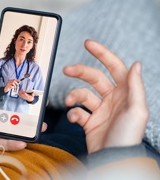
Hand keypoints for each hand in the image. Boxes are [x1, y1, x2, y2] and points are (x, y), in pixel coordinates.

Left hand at [0, 72, 46, 156]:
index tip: (16, 70)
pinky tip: (22, 142)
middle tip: (34, 99)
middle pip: (4, 102)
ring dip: (21, 124)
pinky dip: (12, 142)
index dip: (0, 74)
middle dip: (19, 100)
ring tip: (36, 123)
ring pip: (8, 123)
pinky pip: (2, 141)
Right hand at [64, 39, 148, 153]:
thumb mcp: (136, 109)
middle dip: (80, 71)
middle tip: (66, 69)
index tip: (88, 43)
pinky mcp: (89, 122)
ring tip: (69, 102)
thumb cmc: (128, 135)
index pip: (114, 67)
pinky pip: (77, 112)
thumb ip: (135, 86)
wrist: (113, 158)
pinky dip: (73, 114)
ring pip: (82, 94)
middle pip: (94, 78)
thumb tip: (136, 64)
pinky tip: (75, 119)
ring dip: (73, 96)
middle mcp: (112, 99)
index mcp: (125, 92)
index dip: (102, 54)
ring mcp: (100, 110)